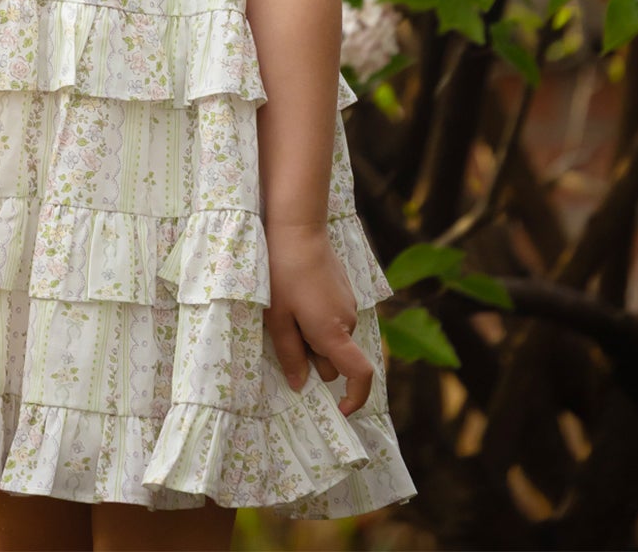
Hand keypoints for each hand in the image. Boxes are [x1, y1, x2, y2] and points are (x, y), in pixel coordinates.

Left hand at [262, 218, 373, 417]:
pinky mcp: (345, 290)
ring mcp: (349, 304)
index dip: (355, 398)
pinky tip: (299, 296)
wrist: (297, 227)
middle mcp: (347, 321)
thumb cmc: (281, 272)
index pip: (360, 375)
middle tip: (286, 332)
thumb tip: (300, 384)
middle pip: (336, 359)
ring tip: (288, 309)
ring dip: (314, 336)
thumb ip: (290, 353)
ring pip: (333, 338)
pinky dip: (319, 319)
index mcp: (332, 332)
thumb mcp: (277, 316)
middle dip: (315, 358)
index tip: (339, 410)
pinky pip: (334, 319)